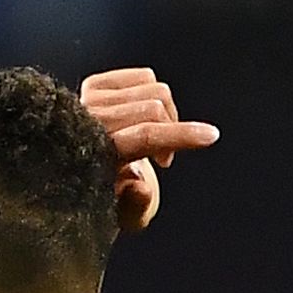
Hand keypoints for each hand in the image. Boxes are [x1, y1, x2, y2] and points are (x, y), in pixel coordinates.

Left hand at [79, 66, 218, 235]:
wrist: (81, 172)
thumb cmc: (108, 197)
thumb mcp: (125, 215)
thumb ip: (135, 207)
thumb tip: (141, 186)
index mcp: (97, 153)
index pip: (145, 135)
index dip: (181, 135)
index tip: (210, 135)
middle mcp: (90, 119)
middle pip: (156, 110)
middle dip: (173, 133)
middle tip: (163, 159)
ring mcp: (91, 98)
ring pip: (155, 90)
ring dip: (166, 117)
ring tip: (153, 141)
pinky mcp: (95, 84)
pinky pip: (145, 77)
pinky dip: (154, 97)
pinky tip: (143, 119)